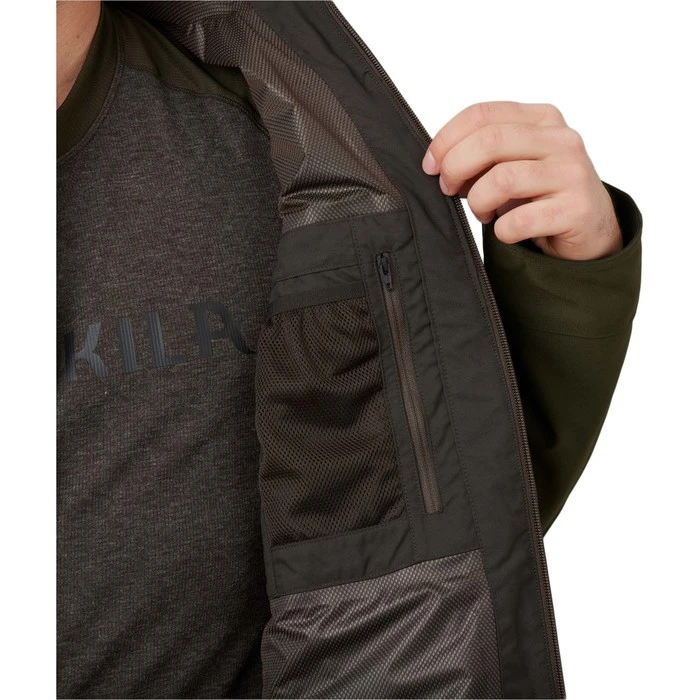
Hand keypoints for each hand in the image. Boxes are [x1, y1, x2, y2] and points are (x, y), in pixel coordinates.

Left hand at [422, 101, 622, 260]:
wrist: (591, 229)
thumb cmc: (541, 195)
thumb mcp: (512, 163)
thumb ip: (482, 154)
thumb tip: (437, 162)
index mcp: (542, 118)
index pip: (482, 114)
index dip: (446, 139)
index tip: (430, 165)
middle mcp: (560, 139)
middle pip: (489, 141)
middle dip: (456, 168)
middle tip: (449, 189)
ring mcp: (572, 173)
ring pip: (502, 179)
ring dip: (478, 201)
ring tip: (482, 212)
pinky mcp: (576, 209)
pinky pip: (519, 220)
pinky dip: (501, 230)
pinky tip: (505, 230)